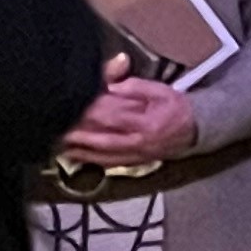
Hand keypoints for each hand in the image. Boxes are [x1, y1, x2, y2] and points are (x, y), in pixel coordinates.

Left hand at [58, 71, 196, 165]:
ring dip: (78, 149)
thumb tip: (110, 87)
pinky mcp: (132, 163)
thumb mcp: (159, 90)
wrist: (194, 131)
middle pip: (102, 139)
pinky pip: (107, 163)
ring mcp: (134, 156)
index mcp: (145, 123)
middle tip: (56, 126)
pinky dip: (89, 159)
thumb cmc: (175, 107)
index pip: (112, 116)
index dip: (91, 111)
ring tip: (57, 141)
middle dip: (78, 134)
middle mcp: (138, 143)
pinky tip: (73, 154)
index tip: (72, 104)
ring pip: (101, 154)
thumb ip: (134, 87)